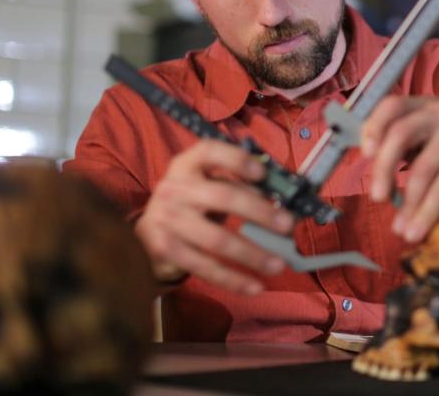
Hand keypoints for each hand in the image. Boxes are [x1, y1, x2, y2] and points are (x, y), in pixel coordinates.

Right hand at [134, 139, 293, 294]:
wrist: (149, 231)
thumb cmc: (193, 202)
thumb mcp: (209, 185)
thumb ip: (239, 186)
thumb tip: (284, 203)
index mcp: (187, 164)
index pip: (209, 151)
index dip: (237, 160)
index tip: (263, 172)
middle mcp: (175, 188)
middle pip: (223, 197)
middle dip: (260, 212)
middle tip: (288, 226)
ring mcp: (168, 220)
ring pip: (217, 240)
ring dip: (252, 254)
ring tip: (279, 265)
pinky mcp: (166, 250)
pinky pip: (205, 267)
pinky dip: (233, 279)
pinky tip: (255, 287)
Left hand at [361, 96, 438, 242]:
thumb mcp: (423, 147)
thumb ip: (397, 148)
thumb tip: (364, 161)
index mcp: (425, 106)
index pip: (392, 106)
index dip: (373, 127)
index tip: (364, 154)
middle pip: (401, 133)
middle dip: (384, 169)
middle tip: (378, 198)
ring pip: (422, 168)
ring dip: (408, 204)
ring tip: (401, 230)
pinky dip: (428, 211)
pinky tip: (419, 229)